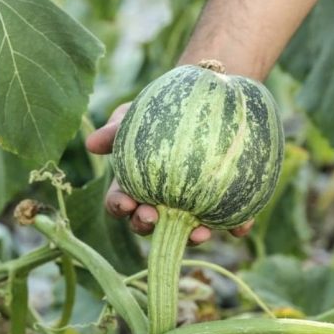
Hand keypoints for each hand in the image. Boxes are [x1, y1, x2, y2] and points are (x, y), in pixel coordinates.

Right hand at [85, 103, 254, 244]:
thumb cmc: (162, 109)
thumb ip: (116, 129)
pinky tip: (242, 228)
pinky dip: (237, 226)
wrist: (207, 96)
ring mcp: (193, 205)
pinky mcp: (224, 204)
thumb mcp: (136, 114)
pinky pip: (231, 219)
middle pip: (150, 224)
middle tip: (154, 217)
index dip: (121, 206)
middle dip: (148, 226)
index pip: (122, 202)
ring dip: (192, 237)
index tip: (127, 203)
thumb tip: (92, 144)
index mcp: (136, 184)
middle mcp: (162, 201)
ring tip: (200, 231)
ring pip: (188, 230)